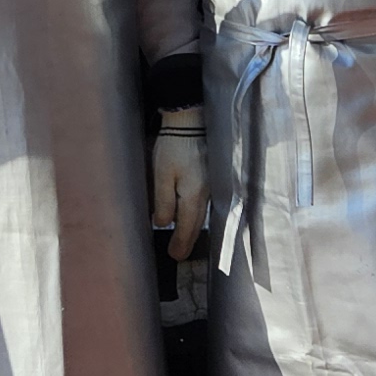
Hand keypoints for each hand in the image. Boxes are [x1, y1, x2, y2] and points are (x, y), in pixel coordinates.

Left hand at [148, 122, 207, 260]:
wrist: (191, 120)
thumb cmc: (174, 145)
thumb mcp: (162, 173)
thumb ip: (163, 201)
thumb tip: (163, 224)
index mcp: (194, 194)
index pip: (187, 226)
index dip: (180, 243)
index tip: (175, 256)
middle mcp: (208, 193)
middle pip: (198, 223)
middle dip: (188, 240)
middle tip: (180, 255)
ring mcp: (213, 185)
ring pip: (203, 214)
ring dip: (194, 228)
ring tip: (186, 240)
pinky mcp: (213, 177)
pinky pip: (207, 203)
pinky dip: (198, 214)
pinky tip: (193, 216)